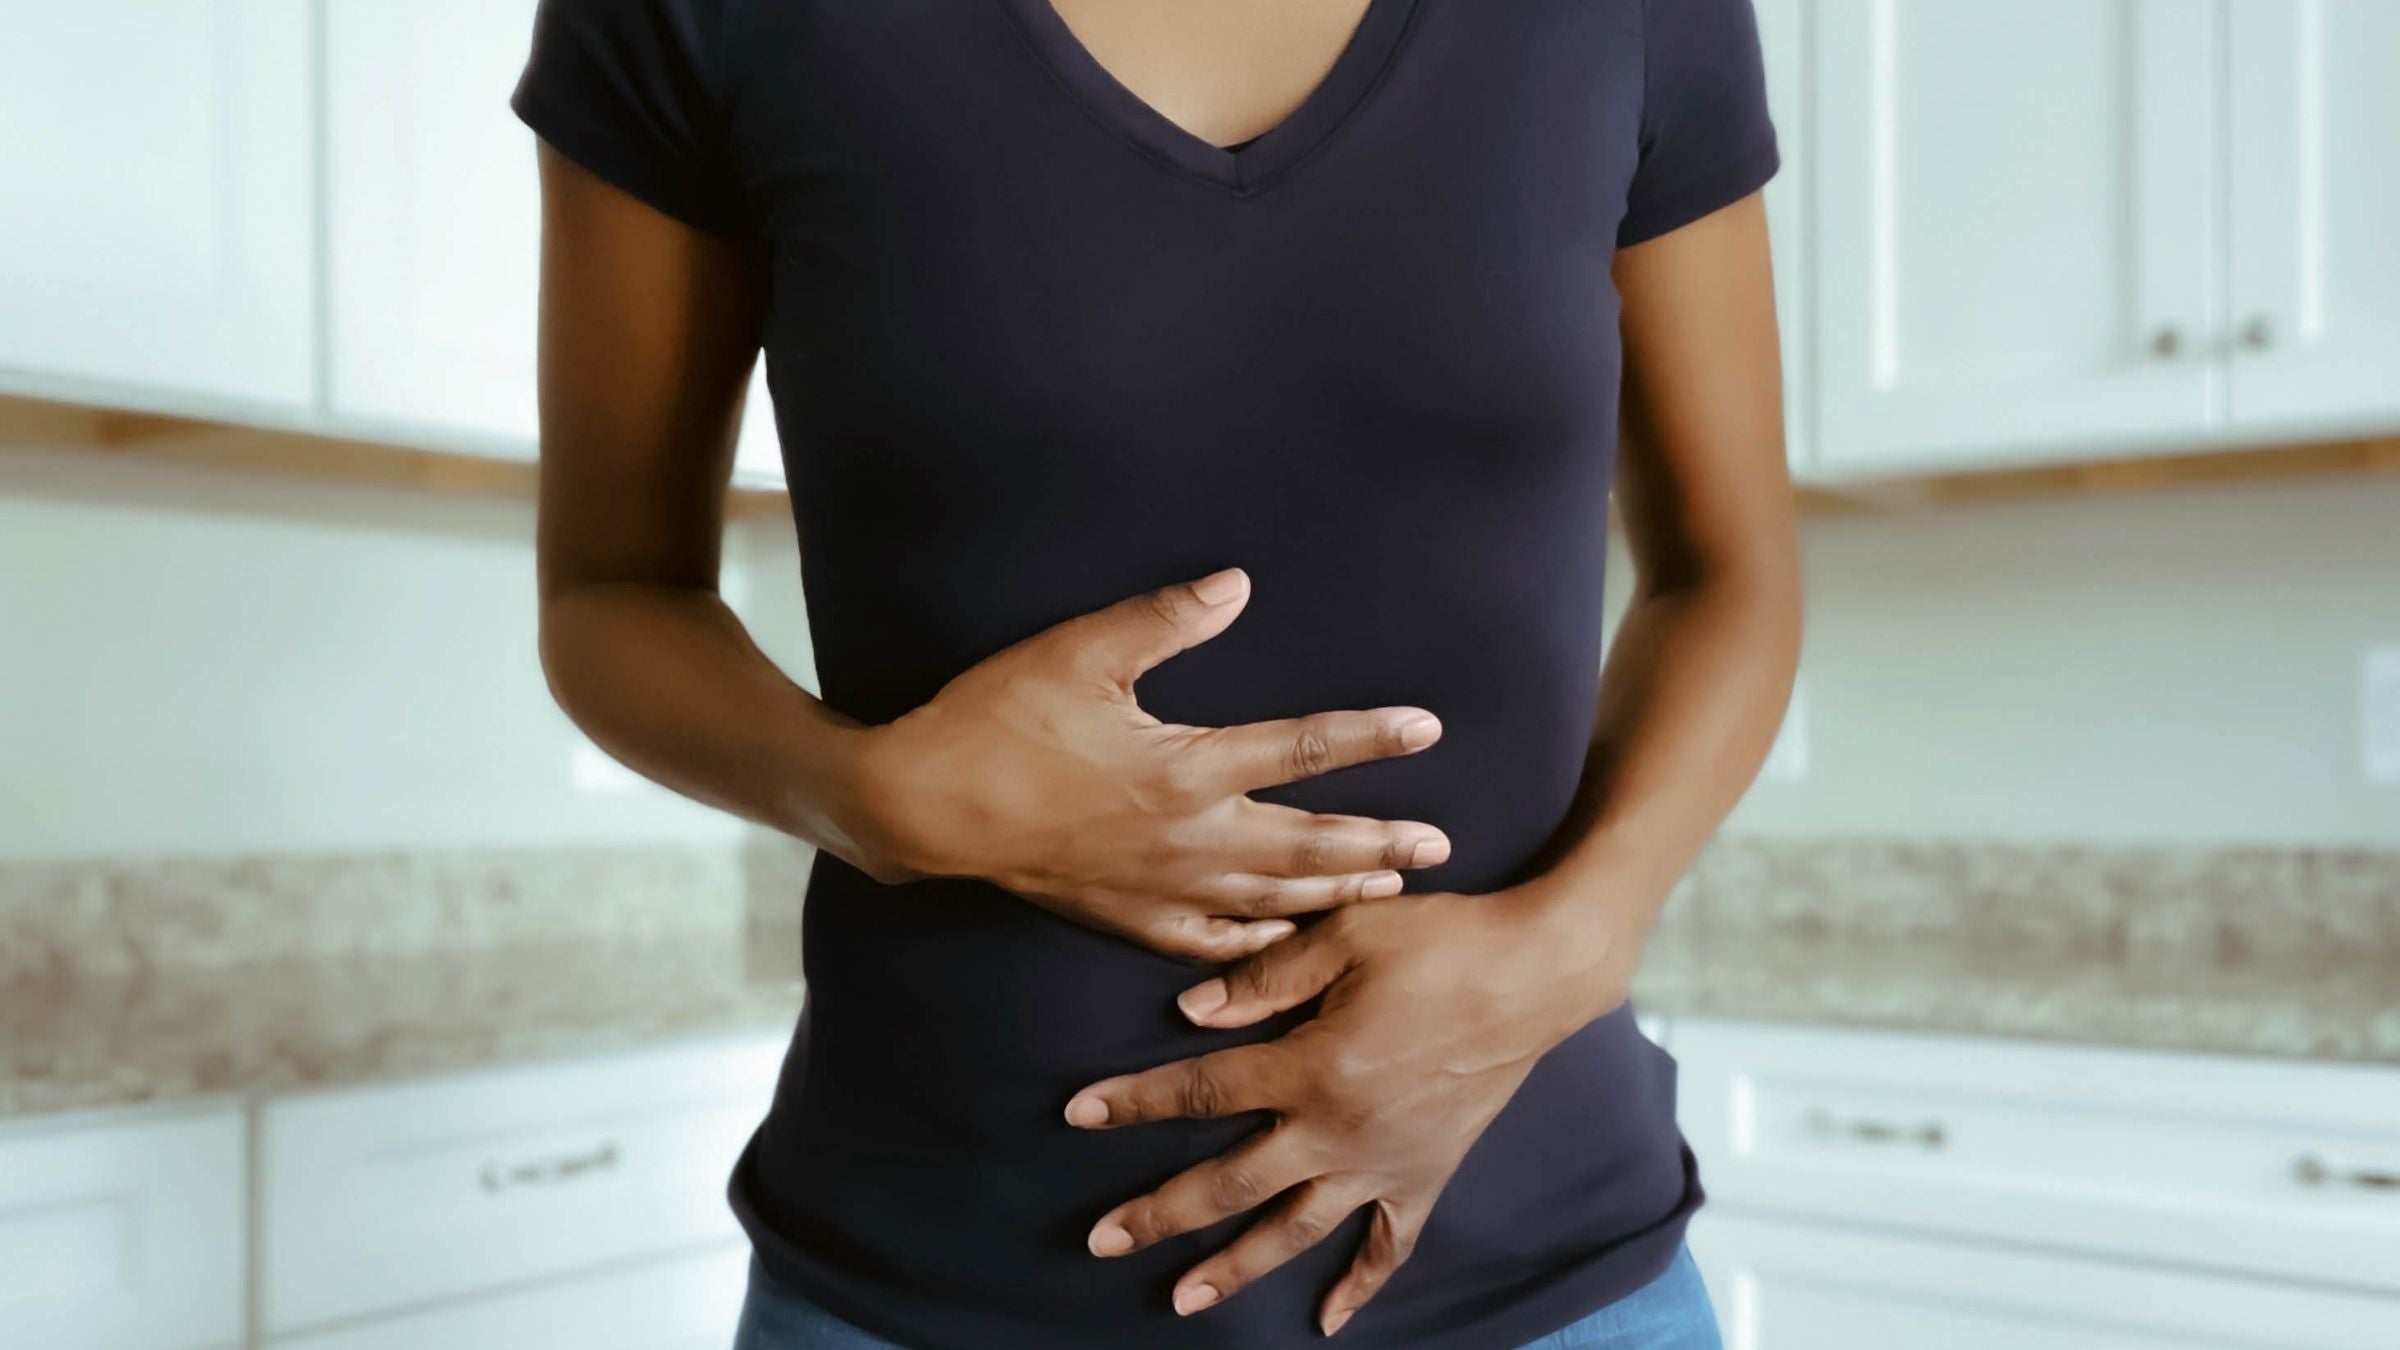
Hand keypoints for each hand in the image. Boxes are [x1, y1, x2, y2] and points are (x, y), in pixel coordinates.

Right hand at [839, 567, 1453, 960]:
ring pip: (1269, 900)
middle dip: (1380, 843)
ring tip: (1389, 890)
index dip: (1371, 737)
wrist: (923, 807)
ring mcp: (1158, 886)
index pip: (1302, 748)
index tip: (1430, 730)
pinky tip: (1281, 941)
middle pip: (1307, 845)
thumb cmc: (997, 720)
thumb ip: (1165, 619)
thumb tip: (1237, 585)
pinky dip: (1256, 945)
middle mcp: (1187, 838)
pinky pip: (1208, 943)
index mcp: (1186, 768)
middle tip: (1442, 845)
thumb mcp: (1079, 651)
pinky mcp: (1124, 915)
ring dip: (1334, 892)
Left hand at [1062, 886, 1635, 1332]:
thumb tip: (1190, 1013)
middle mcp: (1338, 1129)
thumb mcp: (1347, 932)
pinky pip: (1388, 1245)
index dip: (1133, 1103)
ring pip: (1294, 1230)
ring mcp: (1383, 1163)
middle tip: (1101, 1240)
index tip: (1077, 1115)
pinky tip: (1327, 1319)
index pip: (1200, 1090)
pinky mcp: (1427, 1175)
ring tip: (1181, 1300)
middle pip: (1231, 1183)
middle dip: (1160, 1214)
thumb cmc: (1440, 941)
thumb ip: (1264, 976)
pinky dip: (1359, 1285)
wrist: (1537, 974)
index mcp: (1310, 1066)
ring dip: (1235, 1268)